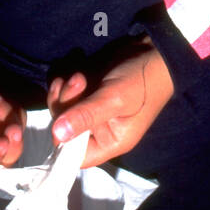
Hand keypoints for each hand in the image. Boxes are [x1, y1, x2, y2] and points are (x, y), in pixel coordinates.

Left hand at [47, 41, 173, 167]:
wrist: (153, 52)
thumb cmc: (140, 81)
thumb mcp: (114, 99)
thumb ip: (86, 116)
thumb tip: (57, 134)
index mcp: (110, 141)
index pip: (78, 156)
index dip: (64, 142)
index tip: (60, 119)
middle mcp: (99, 131)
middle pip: (66, 131)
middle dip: (64, 107)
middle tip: (76, 83)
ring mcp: (92, 112)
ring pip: (63, 112)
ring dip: (64, 94)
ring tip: (77, 76)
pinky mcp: (88, 95)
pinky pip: (66, 98)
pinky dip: (64, 87)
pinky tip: (70, 75)